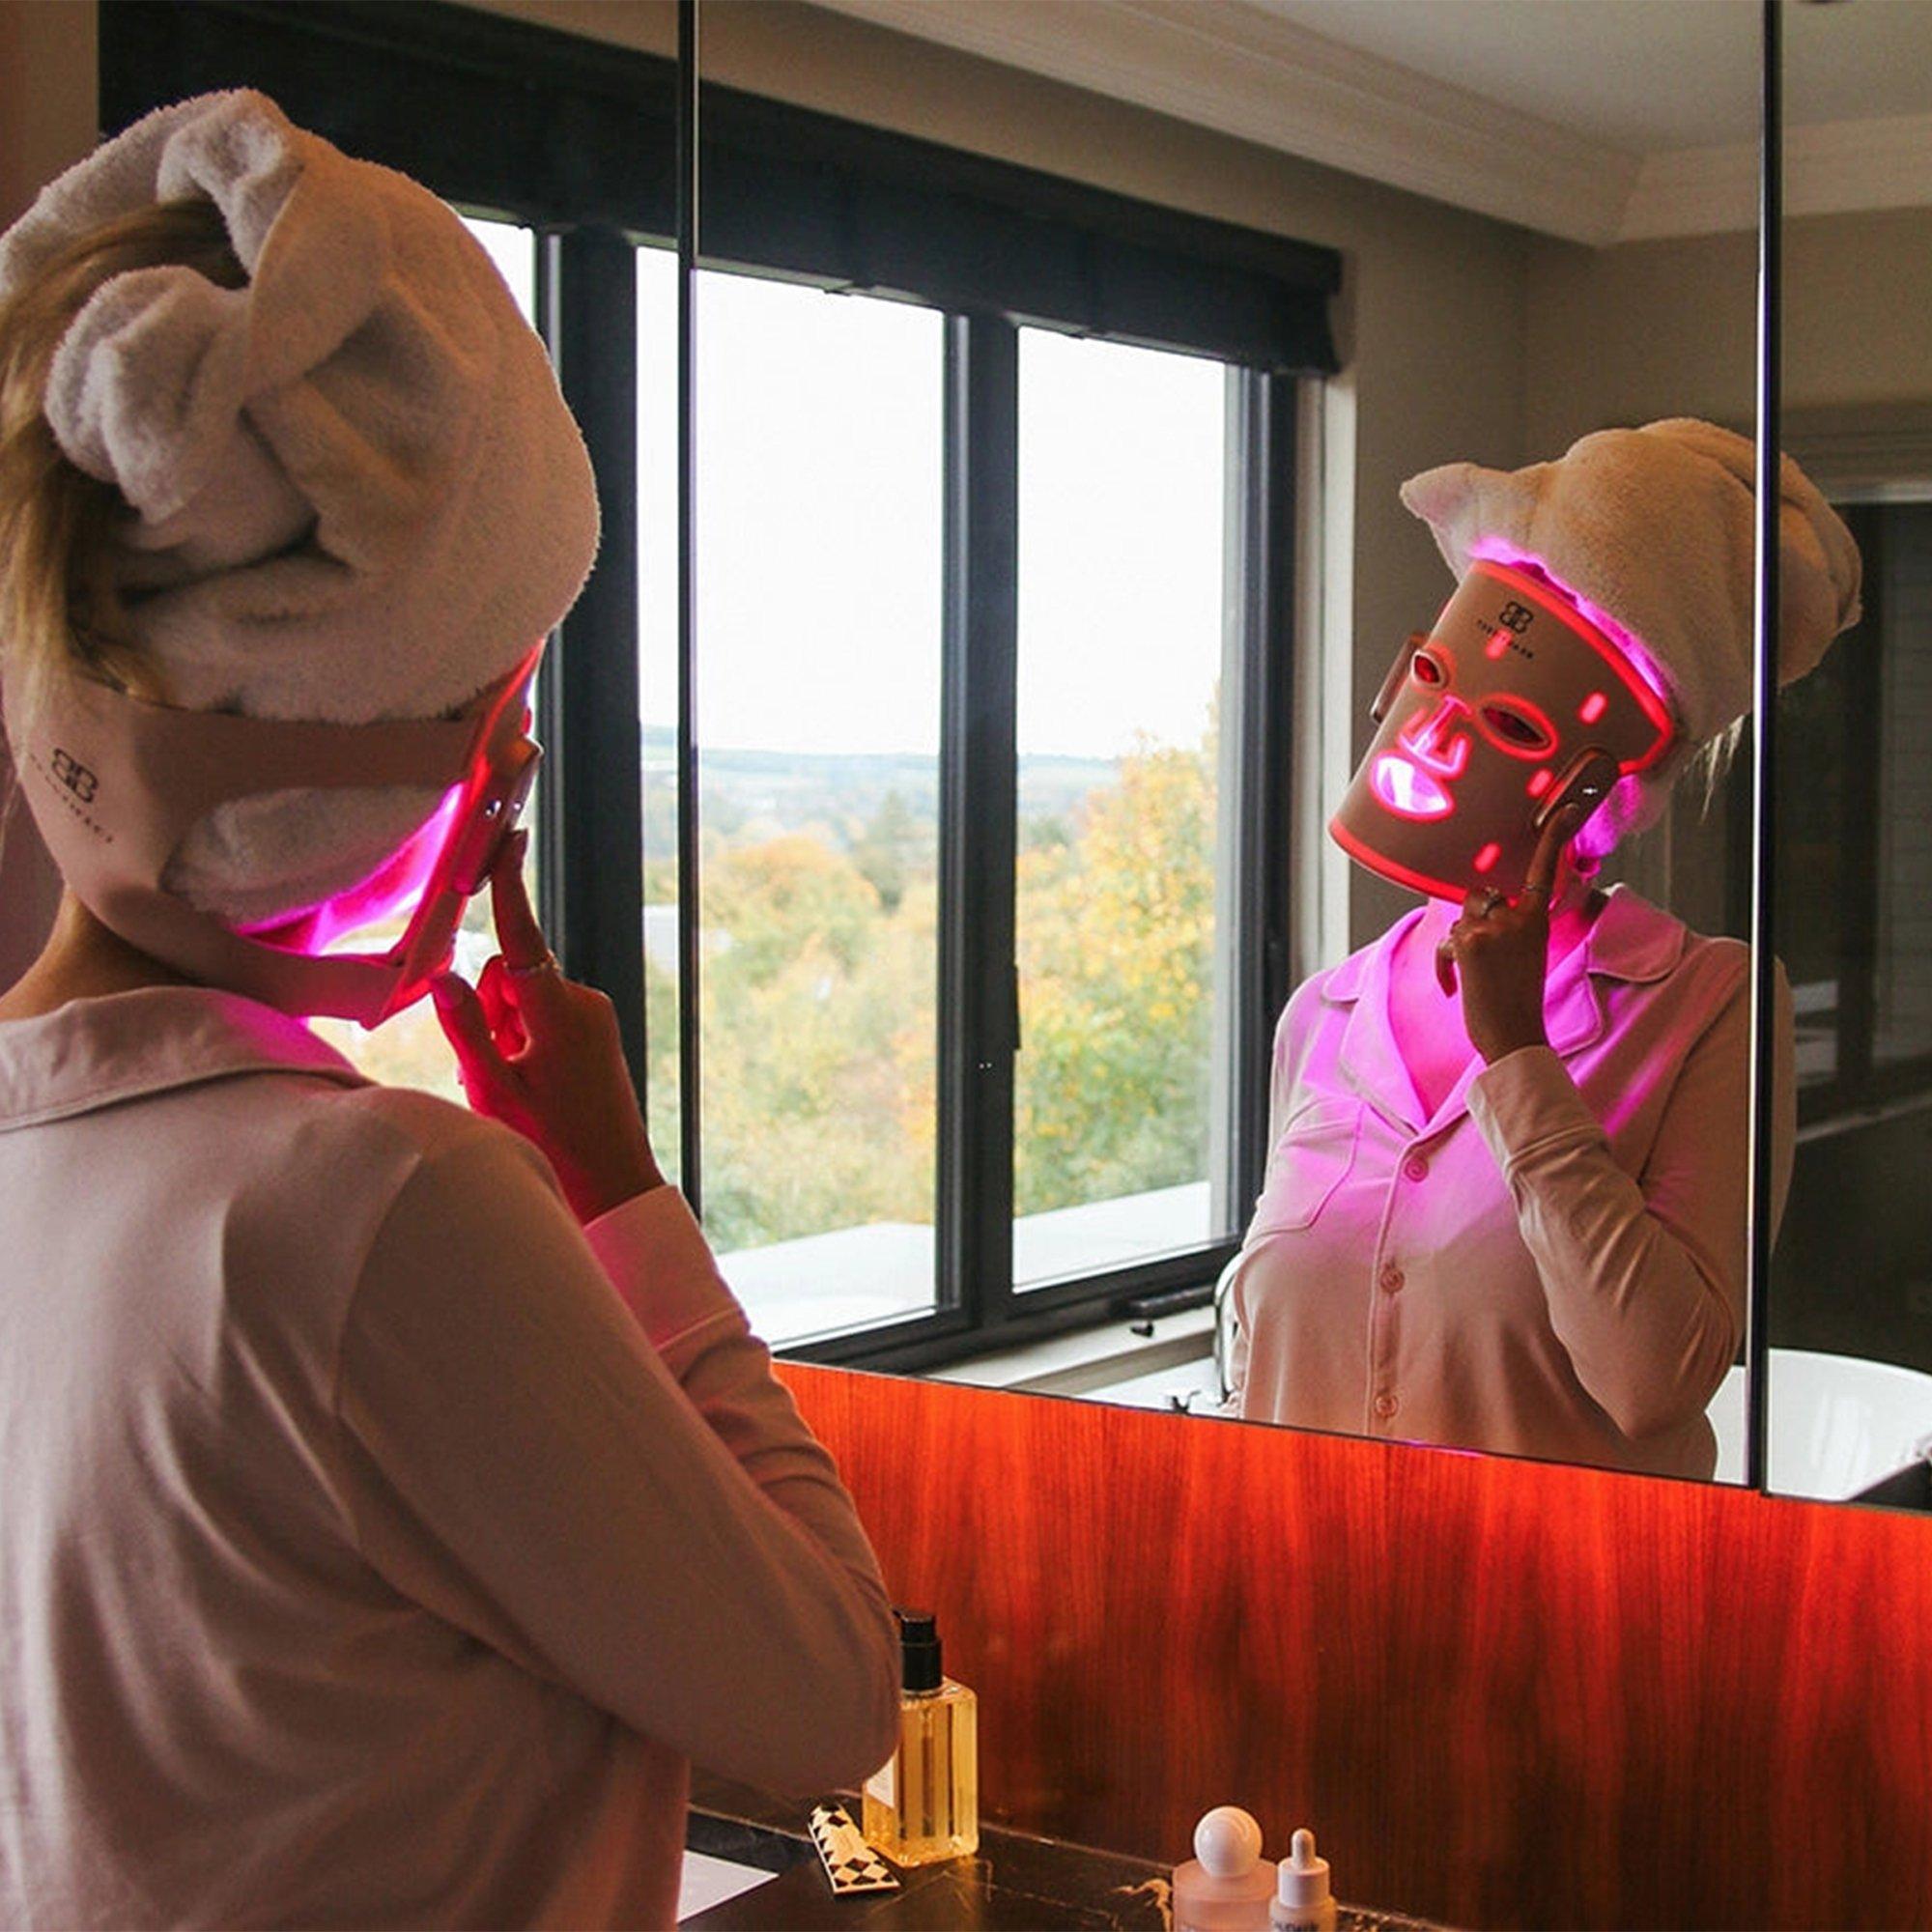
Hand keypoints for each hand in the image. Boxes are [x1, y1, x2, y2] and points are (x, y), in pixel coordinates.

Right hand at [431, 832, 663, 1222]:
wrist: (614, 1184)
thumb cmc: (553, 1144)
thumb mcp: (492, 1089)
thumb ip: (465, 1027)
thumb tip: (444, 977)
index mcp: (556, 1010)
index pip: (521, 936)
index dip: (510, 886)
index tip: (508, 839)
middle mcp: (582, 1002)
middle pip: (508, 976)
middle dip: (489, 1012)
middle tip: (492, 1071)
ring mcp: (594, 1015)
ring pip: (522, 1000)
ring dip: (504, 1034)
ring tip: (514, 1088)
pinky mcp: (597, 1030)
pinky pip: (544, 1016)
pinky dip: (525, 1041)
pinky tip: (530, 1086)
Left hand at [1433, 807, 1581, 1063]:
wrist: (1513, 1035)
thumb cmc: (1517, 1001)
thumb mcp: (1525, 954)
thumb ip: (1510, 928)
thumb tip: (1480, 911)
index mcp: (1539, 920)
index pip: (1546, 871)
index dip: (1554, 838)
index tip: (1564, 810)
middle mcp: (1519, 918)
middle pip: (1480, 895)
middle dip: (1472, 918)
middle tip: (1482, 955)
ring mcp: (1494, 928)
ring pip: (1460, 916)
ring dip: (1459, 941)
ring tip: (1473, 975)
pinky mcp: (1470, 941)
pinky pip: (1446, 942)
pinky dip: (1445, 966)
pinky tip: (1456, 988)